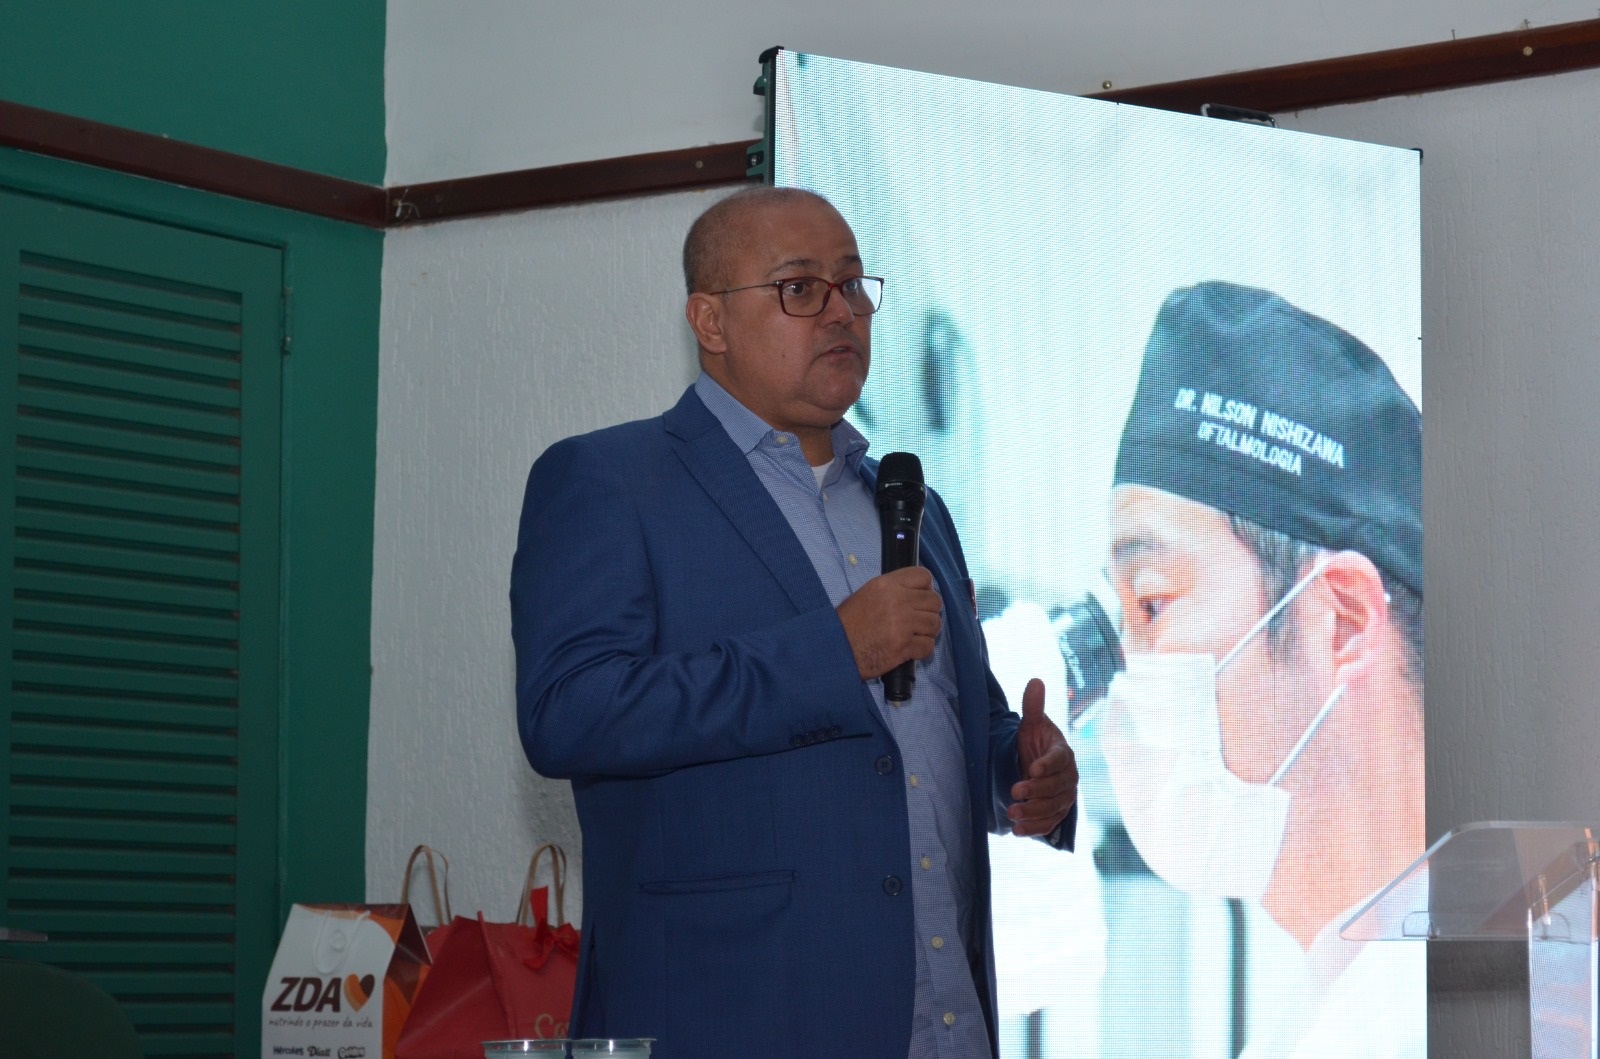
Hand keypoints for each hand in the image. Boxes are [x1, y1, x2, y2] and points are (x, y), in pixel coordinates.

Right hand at [836, 567, 942, 679]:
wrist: (835, 649)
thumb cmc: (847, 624)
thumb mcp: (866, 594)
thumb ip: (893, 590)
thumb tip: (915, 593)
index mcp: (886, 585)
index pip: (923, 576)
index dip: (926, 588)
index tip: (919, 598)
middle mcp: (897, 601)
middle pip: (934, 601)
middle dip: (928, 612)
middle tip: (917, 620)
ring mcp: (902, 625)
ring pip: (935, 624)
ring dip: (927, 631)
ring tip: (913, 635)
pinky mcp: (904, 647)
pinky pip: (928, 646)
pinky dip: (922, 649)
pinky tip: (910, 649)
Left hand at [1008, 678, 1078, 836]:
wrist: (1035, 766)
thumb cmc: (1034, 743)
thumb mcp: (1031, 725)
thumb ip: (1033, 707)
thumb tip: (1035, 681)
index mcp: (1063, 754)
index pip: (1059, 760)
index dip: (1047, 765)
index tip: (1031, 769)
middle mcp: (1068, 777)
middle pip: (1056, 787)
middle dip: (1036, 791)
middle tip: (1014, 791)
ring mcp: (1064, 797)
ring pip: (1053, 808)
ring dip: (1033, 812)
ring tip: (1012, 814)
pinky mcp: (1057, 813)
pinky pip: (1050, 823)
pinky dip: (1035, 828)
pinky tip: (1018, 830)